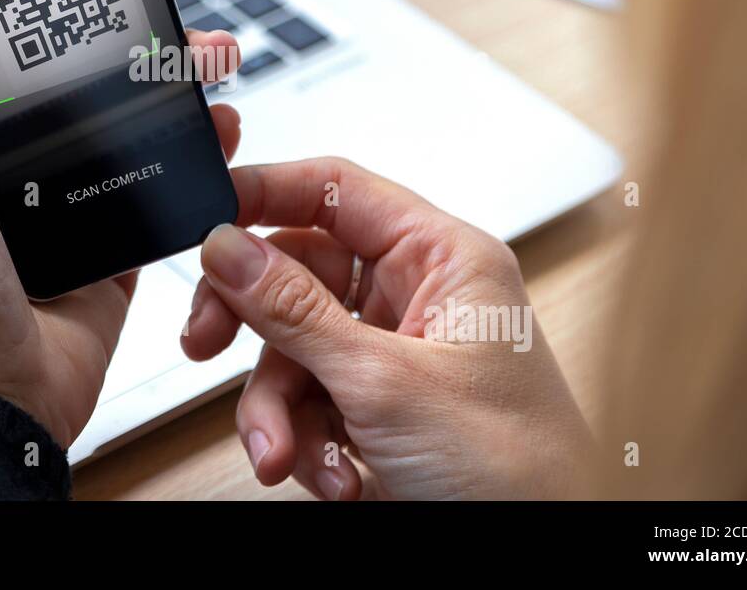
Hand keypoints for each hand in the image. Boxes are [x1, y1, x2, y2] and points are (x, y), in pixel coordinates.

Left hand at [0, 0, 240, 447]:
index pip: (13, 18)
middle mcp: (13, 147)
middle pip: (86, 51)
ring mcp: (65, 189)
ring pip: (133, 105)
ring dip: (178, 66)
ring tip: (213, 46)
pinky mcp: (110, 232)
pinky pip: (162, 174)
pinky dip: (197, 144)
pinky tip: (219, 123)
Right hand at [182, 157, 591, 498]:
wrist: (540, 557)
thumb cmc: (519, 472)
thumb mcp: (386, 383)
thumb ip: (296, 311)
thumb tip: (229, 248)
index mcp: (443, 259)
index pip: (338, 192)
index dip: (266, 192)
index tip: (207, 215)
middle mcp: (418, 296)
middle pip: (298, 273)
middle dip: (254, 324)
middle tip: (206, 340)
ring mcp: (394, 353)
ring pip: (292, 347)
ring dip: (277, 407)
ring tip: (284, 453)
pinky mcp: (375, 406)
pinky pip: (306, 398)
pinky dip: (302, 441)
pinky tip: (330, 476)